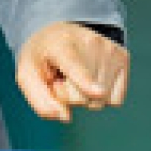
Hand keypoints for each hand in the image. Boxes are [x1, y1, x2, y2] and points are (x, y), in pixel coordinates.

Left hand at [15, 22, 129, 122]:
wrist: (60, 33)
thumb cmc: (42, 57)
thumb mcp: (27, 75)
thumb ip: (39, 100)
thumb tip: (65, 117)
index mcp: (60, 44)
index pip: (75, 66)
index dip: (86, 82)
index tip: (98, 92)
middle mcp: (90, 42)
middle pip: (85, 95)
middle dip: (69, 96)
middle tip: (61, 77)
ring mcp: (110, 49)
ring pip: (102, 99)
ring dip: (86, 96)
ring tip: (75, 76)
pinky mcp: (123, 58)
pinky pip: (115, 99)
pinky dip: (102, 96)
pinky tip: (91, 78)